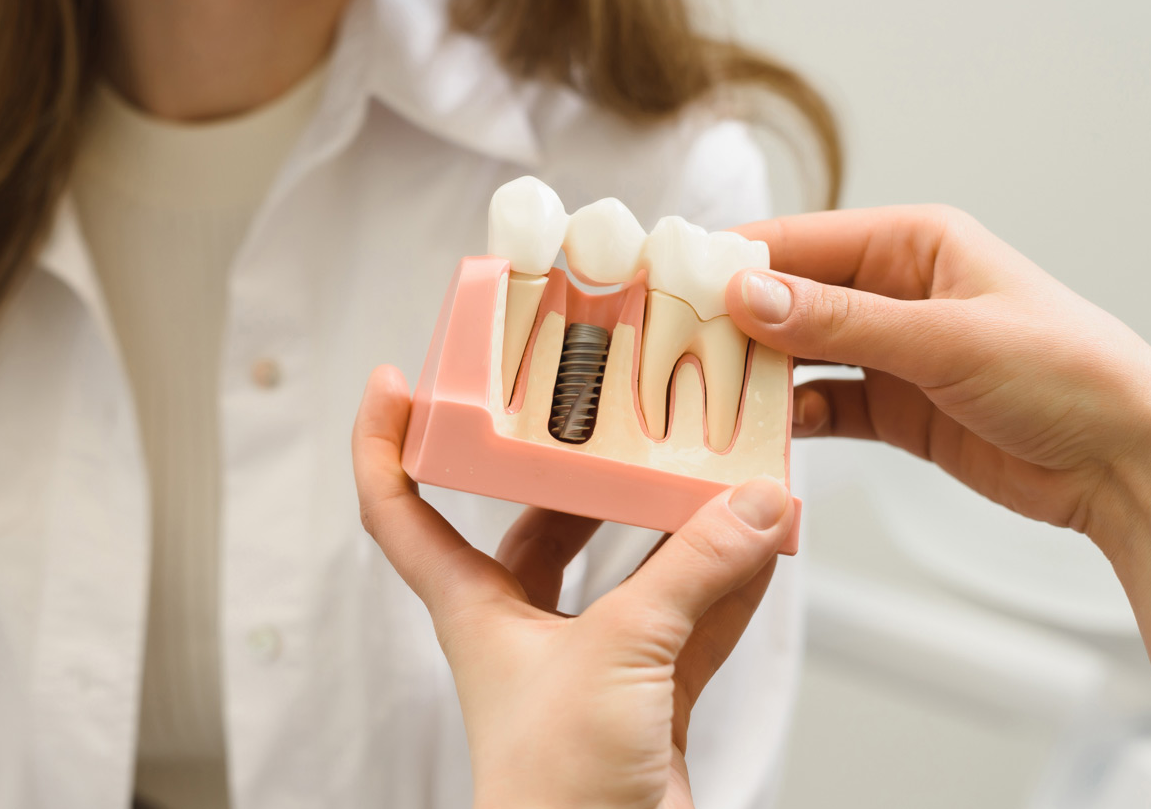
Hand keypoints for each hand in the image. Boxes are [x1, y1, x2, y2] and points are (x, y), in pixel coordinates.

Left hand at [352, 365, 795, 808]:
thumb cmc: (555, 791)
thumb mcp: (620, 652)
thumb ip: (693, 570)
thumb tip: (754, 504)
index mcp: (472, 609)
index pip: (401, 510)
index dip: (387, 445)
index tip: (398, 383)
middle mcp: (523, 631)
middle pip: (539, 525)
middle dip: (579, 470)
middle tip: (618, 408)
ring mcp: (587, 667)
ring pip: (630, 572)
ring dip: (675, 526)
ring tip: (719, 467)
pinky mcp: (648, 704)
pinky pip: (692, 625)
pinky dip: (729, 587)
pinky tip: (764, 546)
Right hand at [724, 205, 1150, 805]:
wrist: (1132, 465)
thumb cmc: (1070, 375)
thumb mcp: (946, 340)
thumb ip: (840, 321)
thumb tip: (747, 294)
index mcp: (913, 242)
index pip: (798, 241)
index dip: (729, 261)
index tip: (665, 280)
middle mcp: (895, 289)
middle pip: (786, 299)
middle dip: (728, 323)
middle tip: (661, 347)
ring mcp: (891, 351)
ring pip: (795, 356)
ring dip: (751, 376)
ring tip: (694, 396)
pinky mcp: (894, 409)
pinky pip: (820, 406)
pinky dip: (784, 420)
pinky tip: (753, 434)